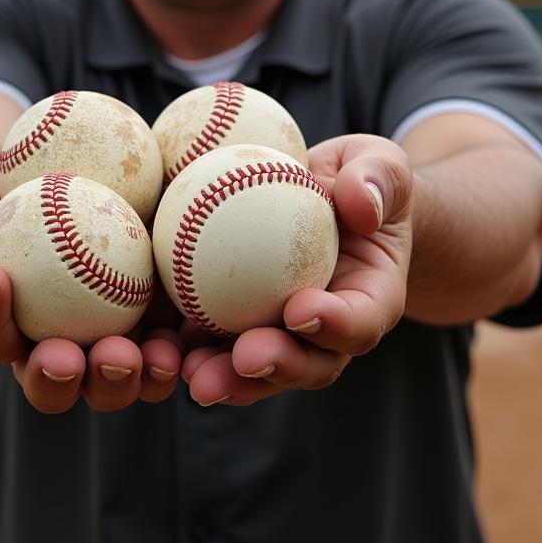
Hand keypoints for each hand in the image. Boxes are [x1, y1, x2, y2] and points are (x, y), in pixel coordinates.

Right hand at [0, 170, 183, 413]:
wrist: (84, 196)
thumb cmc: (22, 195)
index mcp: (8, 326)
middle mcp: (58, 351)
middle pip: (53, 381)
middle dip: (56, 378)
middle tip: (65, 356)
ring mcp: (111, 349)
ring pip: (113, 382)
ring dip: (122, 379)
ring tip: (135, 357)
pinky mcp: (160, 336)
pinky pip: (168, 357)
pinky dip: (176, 359)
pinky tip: (185, 348)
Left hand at [182, 134, 412, 405]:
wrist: (325, 196)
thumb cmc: (359, 177)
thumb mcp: (379, 164)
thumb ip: (376, 178)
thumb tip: (361, 204)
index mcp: (371, 297)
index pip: (361, 318)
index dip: (335, 324)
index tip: (300, 310)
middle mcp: (329, 329)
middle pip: (310, 361)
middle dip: (278, 366)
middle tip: (246, 357)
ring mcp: (283, 334)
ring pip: (260, 369)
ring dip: (230, 379)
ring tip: (197, 377)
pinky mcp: (239, 325)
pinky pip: (216, 346)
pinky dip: (192, 353)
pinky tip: (162, 351)